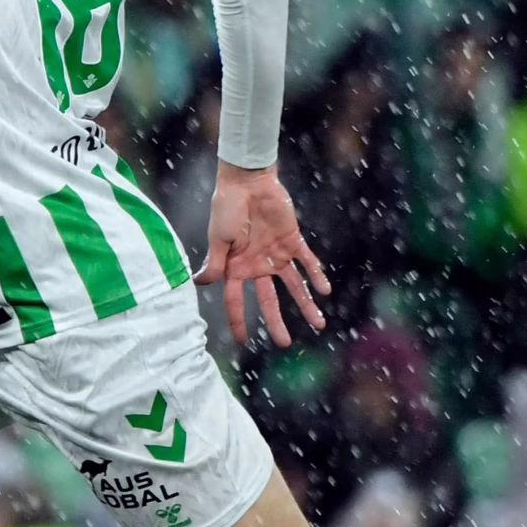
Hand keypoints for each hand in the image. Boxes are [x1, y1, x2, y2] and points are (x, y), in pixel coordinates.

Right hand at [199, 162, 332, 346]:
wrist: (247, 182)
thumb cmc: (226, 208)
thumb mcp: (217, 238)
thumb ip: (215, 263)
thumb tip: (201, 284)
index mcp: (235, 268)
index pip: (236, 302)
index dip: (238, 321)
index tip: (242, 342)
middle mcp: (256, 266)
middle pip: (269, 301)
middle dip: (277, 323)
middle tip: (285, 344)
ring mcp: (276, 255)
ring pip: (294, 287)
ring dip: (306, 305)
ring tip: (319, 324)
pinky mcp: (292, 241)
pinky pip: (308, 262)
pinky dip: (317, 276)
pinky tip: (325, 291)